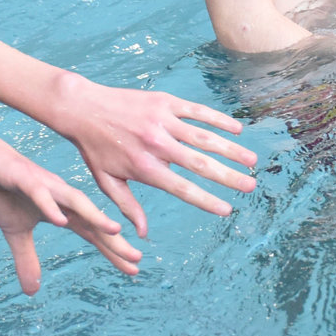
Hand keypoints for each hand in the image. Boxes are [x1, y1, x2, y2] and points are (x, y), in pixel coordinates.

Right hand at [0, 124, 142, 292]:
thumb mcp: (16, 233)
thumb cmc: (4, 192)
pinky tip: (60, 220)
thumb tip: (32, 292)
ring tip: (113, 231)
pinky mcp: (25, 178)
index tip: (134, 269)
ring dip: (94, 216)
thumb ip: (27, 260)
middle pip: (92, 221)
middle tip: (136, 258)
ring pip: (76, 201)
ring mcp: (46, 186)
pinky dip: (51, 206)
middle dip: (114, 240)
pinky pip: (41, 194)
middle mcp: (62, 198)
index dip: (113, 252)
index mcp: (63, 211)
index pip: (93, 235)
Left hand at [42, 75, 259, 235]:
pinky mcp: (164, 102)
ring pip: (205, 137)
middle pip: (201, 164)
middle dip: (229, 177)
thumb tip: (141, 234)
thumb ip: (127, 206)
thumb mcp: (107, 181)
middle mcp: (157, 145)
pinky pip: (197, 111)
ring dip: (231, 149)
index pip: (183, 188)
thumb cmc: (95, 149)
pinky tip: (236, 129)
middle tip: (251, 187)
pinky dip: (218, 120)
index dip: (207, 201)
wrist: (82, 108)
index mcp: (145, 168)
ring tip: (252, 161)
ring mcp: (162, 121)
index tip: (227, 210)